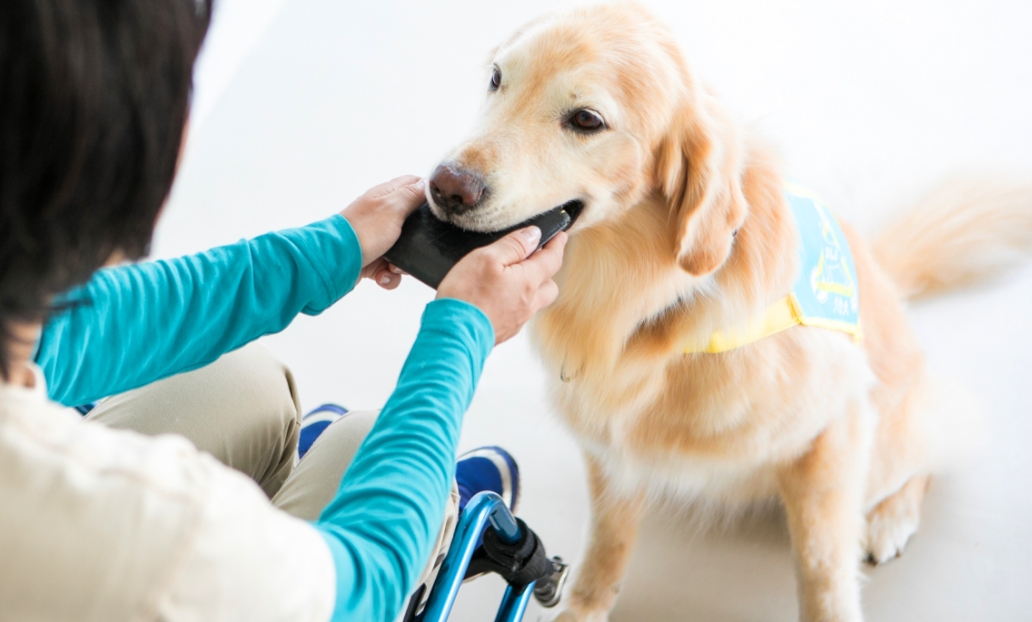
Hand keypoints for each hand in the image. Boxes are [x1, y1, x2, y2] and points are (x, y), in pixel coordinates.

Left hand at [341, 176, 424, 288]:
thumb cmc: (363, 230)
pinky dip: (389, 275)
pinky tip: (381, 275)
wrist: (335, 261)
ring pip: (405, 250)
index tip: (439, 208)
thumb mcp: (393, 207)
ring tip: (393, 266)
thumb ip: (411, 195)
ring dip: (403, 263)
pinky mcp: (373, 258)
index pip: (412, 185)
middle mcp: (382, 215)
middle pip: (413, 222)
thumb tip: (427, 183)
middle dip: (419, 239)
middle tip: (418, 244)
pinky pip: (391, 268)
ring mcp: (377, 238)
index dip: (427, 193)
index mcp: (385, 196)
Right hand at [437, 227, 567, 344]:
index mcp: (528, 281)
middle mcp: (529, 303)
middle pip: (549, 284)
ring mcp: (518, 320)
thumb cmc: (467, 296)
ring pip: (535, 301)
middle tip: (535, 258)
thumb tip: (534, 235)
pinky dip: (515, 302)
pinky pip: (519, 313)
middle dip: (547, 270)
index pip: (552, 259)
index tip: (560, 236)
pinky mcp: (505, 330)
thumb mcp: (487, 258)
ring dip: (531, 287)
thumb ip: (514, 245)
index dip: (557, 245)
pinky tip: (498, 297)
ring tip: (514, 277)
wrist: (453, 335)